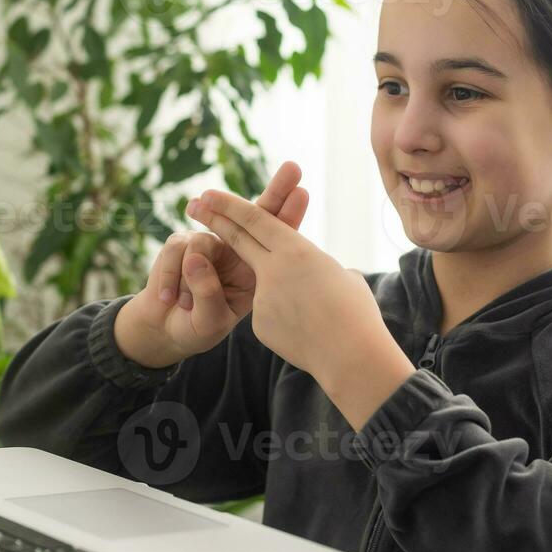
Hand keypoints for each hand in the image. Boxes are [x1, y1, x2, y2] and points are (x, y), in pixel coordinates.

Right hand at [167, 161, 309, 318]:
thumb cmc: (198, 325)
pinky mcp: (180, 243)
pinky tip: (169, 300)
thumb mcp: (210, 320)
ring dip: (191, 281)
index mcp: (255, 268)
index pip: (277, 238)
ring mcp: (208, 243)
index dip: (288, 214)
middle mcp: (236, 249)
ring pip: (204, 241)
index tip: (303, 191)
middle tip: (294, 168)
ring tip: (185, 305)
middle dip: (277, 189)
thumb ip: (208, 294)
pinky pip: (177, 253)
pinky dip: (171, 281)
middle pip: (259, 213)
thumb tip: (196, 258)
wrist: (166, 328)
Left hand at [184, 188, 414, 427]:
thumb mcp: (344, 278)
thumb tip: (319, 274)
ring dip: (286, 296)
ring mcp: (262, 297)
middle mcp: (273, 269)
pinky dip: (289, 321)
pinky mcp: (259, 324)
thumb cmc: (357, 314)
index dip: (230, 205)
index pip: (255, 220)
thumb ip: (321, 269)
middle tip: (193, 204)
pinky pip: (272, 315)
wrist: (351, 358)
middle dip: (213, 219)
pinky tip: (309, 334)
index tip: (209, 193)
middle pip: (237, 238)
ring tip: (315, 315)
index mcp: (296, 250)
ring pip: (266, 286)